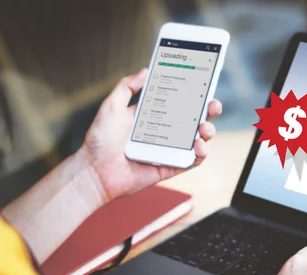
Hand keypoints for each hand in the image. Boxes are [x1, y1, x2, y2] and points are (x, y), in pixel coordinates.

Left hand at [78, 68, 222, 201]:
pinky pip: (191, 161)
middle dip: (208, 110)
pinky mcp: (170, 167)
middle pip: (194, 119)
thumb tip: (145, 70)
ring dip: (208, 132)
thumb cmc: (100, 141)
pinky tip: (199, 146)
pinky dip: (200, 154)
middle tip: (212, 105)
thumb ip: (127, 87)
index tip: (204, 83)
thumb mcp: (111, 106)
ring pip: (198, 140)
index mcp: (153, 115)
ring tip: (203, 128)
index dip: (194, 93)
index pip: (179, 101)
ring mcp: (169, 150)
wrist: (94, 171)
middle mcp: (164, 132)